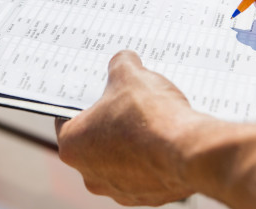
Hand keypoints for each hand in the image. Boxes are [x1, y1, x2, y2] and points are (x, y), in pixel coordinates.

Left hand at [54, 50, 200, 205]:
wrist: (188, 151)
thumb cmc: (149, 116)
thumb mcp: (130, 75)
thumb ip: (120, 65)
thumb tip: (124, 61)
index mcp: (72, 145)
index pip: (67, 119)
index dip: (84, 102)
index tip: (98, 93)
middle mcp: (89, 174)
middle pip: (94, 141)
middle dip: (110, 123)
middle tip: (128, 104)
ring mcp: (118, 190)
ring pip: (120, 160)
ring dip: (132, 144)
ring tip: (152, 122)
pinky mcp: (146, 197)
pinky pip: (145, 174)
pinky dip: (153, 160)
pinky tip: (166, 141)